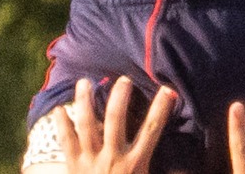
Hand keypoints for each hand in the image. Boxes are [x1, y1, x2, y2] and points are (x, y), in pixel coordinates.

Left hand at [56, 76, 177, 173]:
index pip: (151, 130)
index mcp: (135, 164)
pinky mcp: (73, 165)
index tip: (168, 90)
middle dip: (119, 97)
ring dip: (85, 102)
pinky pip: (65, 142)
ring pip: (87, 125)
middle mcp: (113, 158)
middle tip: (123, 79)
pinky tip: (59, 109)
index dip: (161, 109)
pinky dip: (62, 125)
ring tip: (85, 82)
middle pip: (116, 120)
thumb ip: (157, 167)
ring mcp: (90, 160)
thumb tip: (185, 167)